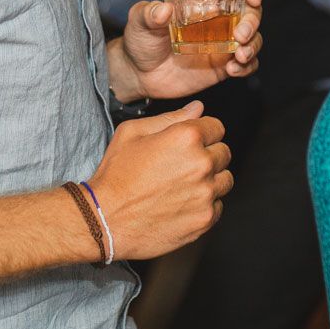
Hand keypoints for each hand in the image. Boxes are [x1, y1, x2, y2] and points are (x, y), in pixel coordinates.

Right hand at [88, 103, 232, 259]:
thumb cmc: (115, 175)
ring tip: (182, 186)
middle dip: (207, 156)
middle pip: (224, 153)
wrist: (104, 220)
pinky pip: (218, 206)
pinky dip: (204, 205)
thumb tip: (197, 108)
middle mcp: (201, 164)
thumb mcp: (132, 133)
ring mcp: (205, 194)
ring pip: (225, 181)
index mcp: (187, 137)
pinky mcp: (204, 219)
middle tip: (181, 166)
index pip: (217, 127)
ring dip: (210, 181)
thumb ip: (170, 118)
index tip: (189, 145)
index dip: (202, 134)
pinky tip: (181, 204)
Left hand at [111, 0, 263, 101]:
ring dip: (253, 45)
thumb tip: (163, 9)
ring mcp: (223, 42)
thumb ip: (148, 13)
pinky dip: (247, 67)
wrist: (138, 74)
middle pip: (251, 11)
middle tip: (241, 36)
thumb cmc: (139, 39)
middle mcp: (218, 18)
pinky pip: (246, 64)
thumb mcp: (138, 21)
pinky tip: (233, 70)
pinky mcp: (223, 65)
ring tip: (239, 57)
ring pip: (253, 38)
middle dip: (253, 21)